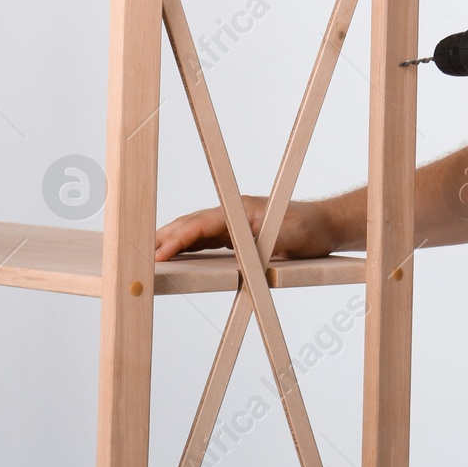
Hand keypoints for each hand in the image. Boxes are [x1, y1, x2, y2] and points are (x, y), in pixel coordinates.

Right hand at [154, 194, 338, 261]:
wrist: (326, 224)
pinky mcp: (237, 234)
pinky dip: (187, 246)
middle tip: (141, 256)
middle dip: (165, 238)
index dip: (178, 239)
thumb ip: (266, 244)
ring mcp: (234, 222)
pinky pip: (206, 239)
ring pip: (195, 231)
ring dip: (173, 242)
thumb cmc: (310, 228)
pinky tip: (175, 256)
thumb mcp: (291, 238)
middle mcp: (233, 213)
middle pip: (191, 224)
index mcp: (241, 210)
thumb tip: (241, 252)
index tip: (160, 254)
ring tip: (149, 256)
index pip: (201, 224)